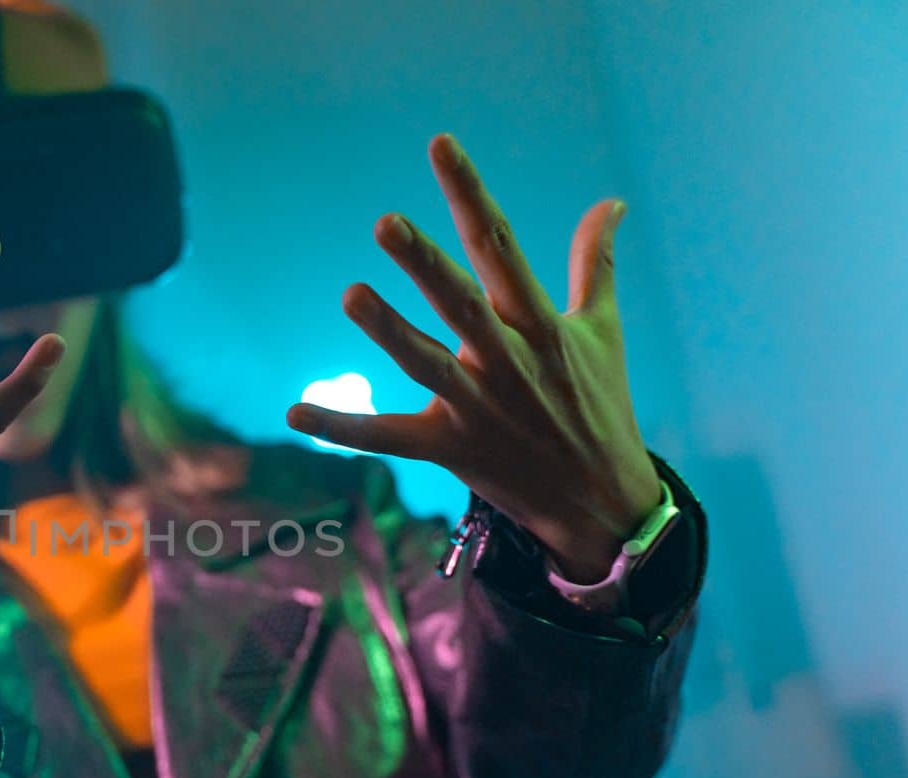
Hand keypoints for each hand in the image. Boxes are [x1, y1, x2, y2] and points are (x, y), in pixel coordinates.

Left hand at [287, 134, 659, 583]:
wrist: (600, 501)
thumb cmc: (597, 404)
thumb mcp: (602, 332)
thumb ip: (595, 263)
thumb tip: (613, 202)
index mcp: (541, 326)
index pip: (501, 248)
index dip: (469, 195)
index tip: (439, 146)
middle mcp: (509, 363)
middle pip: (461, 304)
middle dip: (425, 265)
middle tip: (385, 224)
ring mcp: (477, 409)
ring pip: (425, 364)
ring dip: (388, 331)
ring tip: (350, 295)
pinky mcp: (450, 449)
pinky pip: (388, 436)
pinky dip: (342, 426)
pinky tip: (294, 409)